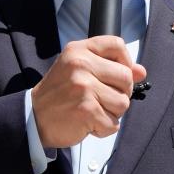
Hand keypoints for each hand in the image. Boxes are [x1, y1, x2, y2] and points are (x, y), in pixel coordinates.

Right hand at [31, 36, 146, 148]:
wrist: (33, 117)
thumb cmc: (59, 93)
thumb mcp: (79, 69)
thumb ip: (110, 66)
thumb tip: (141, 71)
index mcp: (79, 50)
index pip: (117, 45)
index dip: (126, 62)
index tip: (117, 75)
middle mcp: (81, 65)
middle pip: (126, 78)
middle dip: (119, 93)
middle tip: (100, 98)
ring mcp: (84, 88)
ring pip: (123, 103)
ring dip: (111, 113)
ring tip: (92, 110)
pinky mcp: (86, 110)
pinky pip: (113, 123)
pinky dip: (103, 128)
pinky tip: (88, 123)